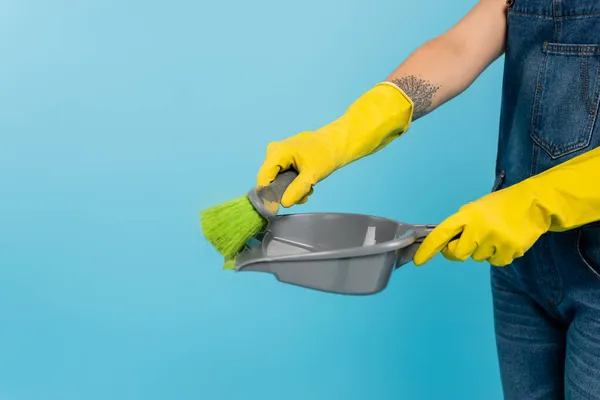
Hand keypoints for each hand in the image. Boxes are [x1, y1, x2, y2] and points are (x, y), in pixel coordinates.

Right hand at [256, 83, 413, 207]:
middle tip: (303, 195)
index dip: (268, 195)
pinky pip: (282, 175)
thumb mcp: (312, 175)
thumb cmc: (326, 154)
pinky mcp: (282, 158)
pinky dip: (293, 182)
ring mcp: (277, 154)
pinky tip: (306, 183)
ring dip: (292, 188)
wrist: (336, 143)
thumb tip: (284, 203)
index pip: (263, 179)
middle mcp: (273, 152)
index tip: (277, 207)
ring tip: (309, 188)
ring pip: (277, 180)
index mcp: (277, 152)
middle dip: (285, 192)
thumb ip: (297, 190)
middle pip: (270, 180)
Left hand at [413, 182, 551, 266]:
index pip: (442, 233)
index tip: (419, 260)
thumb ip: (462, 224)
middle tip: (469, 241)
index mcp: (468, 215)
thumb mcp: (476, 209)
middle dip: (458, 251)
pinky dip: (498, 255)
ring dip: (483, 250)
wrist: (534, 204)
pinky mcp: (510, 250)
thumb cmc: (501, 206)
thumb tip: (446, 243)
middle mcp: (479, 228)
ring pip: (478, 258)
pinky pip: (495, 262)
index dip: (429, 248)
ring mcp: (495, 240)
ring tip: (496, 234)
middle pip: (458, 253)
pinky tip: (506, 240)